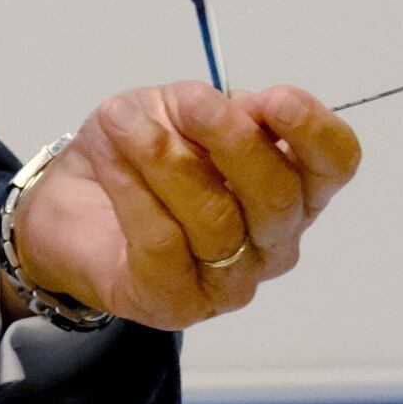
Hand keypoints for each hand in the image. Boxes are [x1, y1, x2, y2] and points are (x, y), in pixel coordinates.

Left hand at [9, 83, 360, 331]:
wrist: (68, 202)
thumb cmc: (138, 152)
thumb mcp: (174, 110)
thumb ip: (210, 108)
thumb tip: (239, 107)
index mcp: (293, 185)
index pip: (334, 163)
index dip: (313, 131)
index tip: (275, 99)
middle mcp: (274, 241)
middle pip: (277, 195)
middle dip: (231, 140)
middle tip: (186, 102)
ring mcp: (230, 281)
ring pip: (216, 220)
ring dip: (164, 159)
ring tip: (120, 121)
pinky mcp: (176, 304)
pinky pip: (164, 244)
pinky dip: (134, 193)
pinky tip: (111, 162)